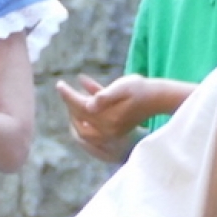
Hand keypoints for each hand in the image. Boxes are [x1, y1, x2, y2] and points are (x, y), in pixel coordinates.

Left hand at [56, 75, 179, 161]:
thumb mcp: (122, 87)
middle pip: (79, 122)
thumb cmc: (140, 89)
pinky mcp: (115, 132)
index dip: (67, 95)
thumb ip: (105, 95)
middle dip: (70, 107)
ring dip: (76, 116)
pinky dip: (85, 118)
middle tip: (66, 91)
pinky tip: (87, 101)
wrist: (157, 99)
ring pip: (85, 129)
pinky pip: (93, 129)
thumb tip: (89, 103)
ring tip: (73, 99)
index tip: (59, 84)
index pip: (80, 107)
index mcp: (108, 118)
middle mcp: (108, 129)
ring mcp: (112, 133)